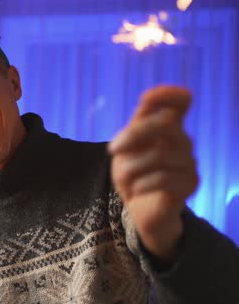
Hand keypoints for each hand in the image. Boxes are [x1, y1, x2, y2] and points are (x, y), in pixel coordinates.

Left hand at [109, 85, 197, 263]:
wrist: (139, 209)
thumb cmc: (133, 175)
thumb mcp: (125, 150)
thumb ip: (135, 126)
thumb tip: (146, 101)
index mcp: (166, 128)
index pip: (181, 101)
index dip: (168, 94)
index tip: (145, 99)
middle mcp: (183, 141)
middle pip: (167, 122)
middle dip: (135, 134)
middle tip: (112, 150)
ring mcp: (189, 162)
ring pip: (159, 155)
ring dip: (132, 168)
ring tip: (125, 179)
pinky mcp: (191, 183)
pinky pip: (163, 178)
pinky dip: (141, 184)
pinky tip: (136, 190)